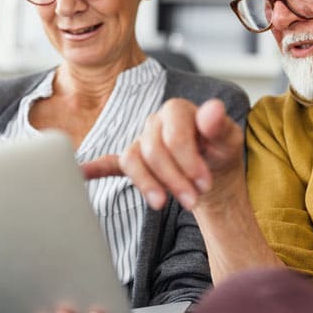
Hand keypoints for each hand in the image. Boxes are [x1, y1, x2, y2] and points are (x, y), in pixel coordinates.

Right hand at [82, 98, 243, 211]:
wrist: (213, 173)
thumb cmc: (220, 153)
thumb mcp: (230, 141)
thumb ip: (220, 126)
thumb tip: (213, 108)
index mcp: (177, 110)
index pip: (173, 134)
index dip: (188, 161)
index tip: (204, 183)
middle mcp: (155, 123)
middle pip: (152, 150)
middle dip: (173, 179)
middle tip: (192, 201)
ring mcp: (141, 142)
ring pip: (132, 160)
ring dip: (147, 184)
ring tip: (162, 204)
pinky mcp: (134, 161)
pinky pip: (110, 163)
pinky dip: (95, 168)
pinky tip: (82, 173)